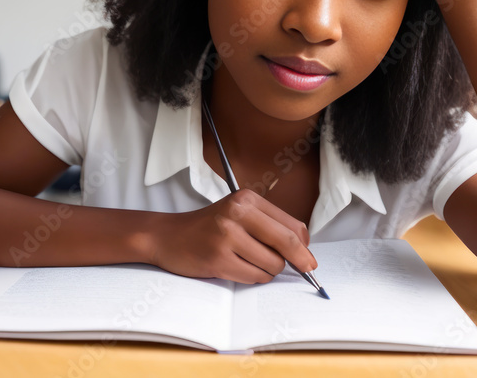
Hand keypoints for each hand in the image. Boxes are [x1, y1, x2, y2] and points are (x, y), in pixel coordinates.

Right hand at [144, 189, 317, 283]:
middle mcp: (237, 213)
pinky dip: (254, 278)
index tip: (308, 256)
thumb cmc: (209, 227)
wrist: (168, 236)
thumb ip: (268, 226)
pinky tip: (239, 268)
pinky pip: (254, 277)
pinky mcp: (218, 259)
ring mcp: (227, 236)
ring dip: (269, 270)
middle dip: (301, 260)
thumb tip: (303, 251)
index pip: (291, 225)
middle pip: (286, 242)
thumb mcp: (238, 214)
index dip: (304, 245)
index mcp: (247, 199)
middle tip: (307, 270)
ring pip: (272, 264)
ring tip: (250, 262)